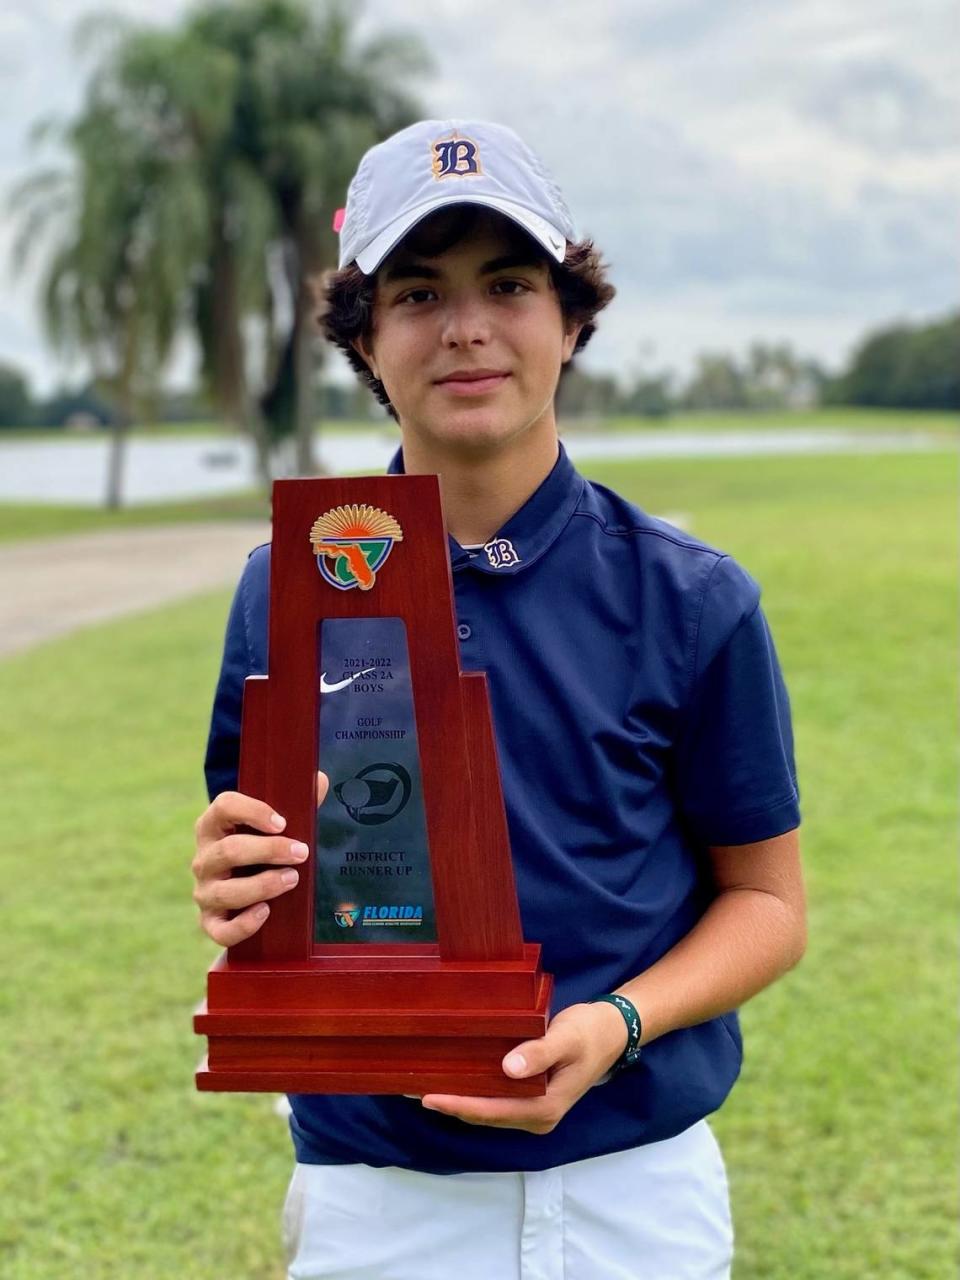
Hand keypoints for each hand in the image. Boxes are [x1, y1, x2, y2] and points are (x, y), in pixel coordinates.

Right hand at [191, 773, 328, 945]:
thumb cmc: (262, 846)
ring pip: (227, 892)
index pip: (224, 806)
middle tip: (301, 852)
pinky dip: (243, 925)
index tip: (283, 822)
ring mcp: (204, 891)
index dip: (253, 811)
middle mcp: (204, 858)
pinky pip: (220, 930)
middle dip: (270, 851)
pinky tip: (266, 913)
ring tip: (292, 879)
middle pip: (230, 851)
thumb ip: (297, 802)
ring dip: (263, 885)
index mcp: (214, 825)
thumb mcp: (276, 823)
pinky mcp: (210, 922)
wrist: (244, 885)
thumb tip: (320, 781)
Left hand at [420, 1001, 629, 1133]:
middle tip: (413, 1090)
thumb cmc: (589, 1033)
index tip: (429, 1097)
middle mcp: (536, 1115)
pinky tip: (455, 1078)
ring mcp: (533, 1109)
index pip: (492, 1110)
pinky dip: (474, 1091)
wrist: (611, 1031)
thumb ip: (539, 1053)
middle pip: (486, 1114)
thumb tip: (509, 1068)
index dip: (459, 1105)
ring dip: (460, 1099)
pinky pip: (496, 1099)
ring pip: (489, 1108)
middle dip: (451, 1104)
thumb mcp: (566, 1038)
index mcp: (545, 1107)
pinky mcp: (531, 1097)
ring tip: (424, 1085)